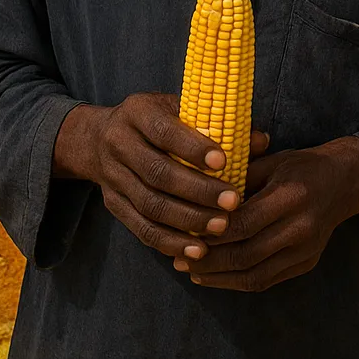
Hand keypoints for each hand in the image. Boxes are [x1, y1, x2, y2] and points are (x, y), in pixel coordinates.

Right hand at [66, 92, 269, 262]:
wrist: (97, 139)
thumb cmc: (154, 120)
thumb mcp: (178, 108)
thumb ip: (218, 122)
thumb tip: (261, 141)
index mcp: (138, 112)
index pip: (164, 131)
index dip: (192, 148)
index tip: (223, 161)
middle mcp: (119, 144)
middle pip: (158, 173)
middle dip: (198, 191)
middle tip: (233, 202)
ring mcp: (113, 177)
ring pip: (150, 205)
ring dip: (188, 220)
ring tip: (221, 227)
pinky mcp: (114, 205)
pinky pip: (142, 228)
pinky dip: (170, 242)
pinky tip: (197, 250)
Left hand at [177, 136, 358, 291]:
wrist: (343, 183)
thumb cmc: (300, 167)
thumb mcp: (271, 161)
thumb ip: (238, 179)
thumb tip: (197, 193)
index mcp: (291, 197)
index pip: (244, 224)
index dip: (211, 233)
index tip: (184, 233)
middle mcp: (301, 228)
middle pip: (246, 255)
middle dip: (209, 261)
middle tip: (180, 259)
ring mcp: (306, 250)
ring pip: (254, 275)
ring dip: (219, 278)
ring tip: (192, 272)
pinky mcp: (306, 264)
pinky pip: (266, 280)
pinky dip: (237, 282)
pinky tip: (216, 276)